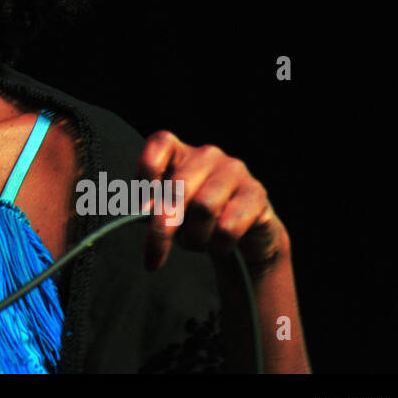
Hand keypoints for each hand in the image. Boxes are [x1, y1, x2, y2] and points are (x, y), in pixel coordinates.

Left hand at [136, 131, 289, 276]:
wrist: (244, 237)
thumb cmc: (196, 219)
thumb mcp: (168, 211)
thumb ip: (151, 208)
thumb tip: (140, 212)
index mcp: (181, 152)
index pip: (161, 143)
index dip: (147, 171)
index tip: (141, 207)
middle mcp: (208, 155)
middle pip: (178, 188)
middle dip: (162, 228)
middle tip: (154, 255)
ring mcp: (235, 171)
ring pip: (204, 207)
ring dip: (194, 236)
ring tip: (196, 241)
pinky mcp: (256, 194)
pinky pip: (228, 226)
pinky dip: (217, 245)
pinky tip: (219, 246)